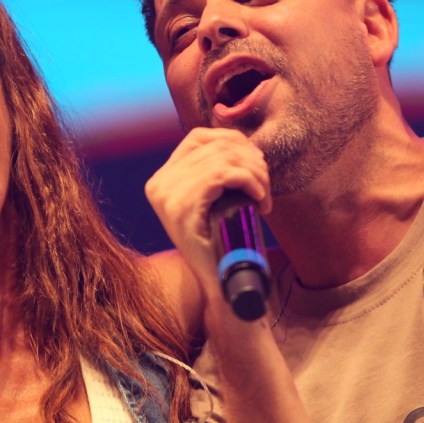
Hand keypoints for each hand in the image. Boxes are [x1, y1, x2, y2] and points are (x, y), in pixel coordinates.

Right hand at [144, 128, 270, 299]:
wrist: (220, 285)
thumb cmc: (222, 241)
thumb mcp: (211, 201)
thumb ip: (212, 172)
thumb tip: (239, 142)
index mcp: (162, 179)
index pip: (198, 137)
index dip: (232, 139)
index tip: (255, 160)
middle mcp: (159, 184)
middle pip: (215, 147)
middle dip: (250, 160)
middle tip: (265, 185)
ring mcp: (167, 195)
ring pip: (223, 159)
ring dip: (255, 173)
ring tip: (264, 195)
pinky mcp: (182, 207)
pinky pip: (223, 175)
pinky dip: (248, 181)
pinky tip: (259, 198)